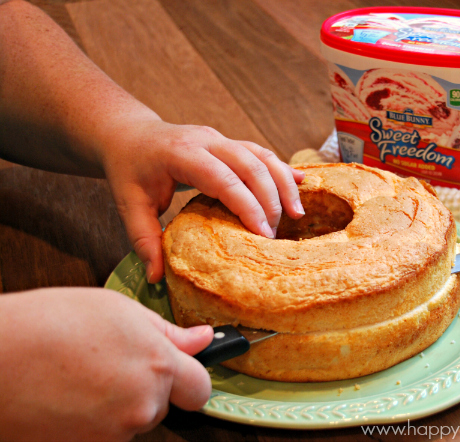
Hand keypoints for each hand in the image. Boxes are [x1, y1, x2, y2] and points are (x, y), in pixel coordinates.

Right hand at [0, 288, 213, 440]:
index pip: (200, 387)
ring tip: (84, 375)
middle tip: (113, 363)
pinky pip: (106, 435)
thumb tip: (202, 340)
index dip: (190, 377)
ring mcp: (115, 433)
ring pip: (133, 419)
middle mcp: (144, 404)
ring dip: (120, 404)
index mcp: (159, 365)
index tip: (180, 369)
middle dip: (148, 387)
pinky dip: (95, 420)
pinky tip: (71, 396)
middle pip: (164, 403)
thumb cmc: (51, 323)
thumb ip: (168, 332)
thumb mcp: (120, 310)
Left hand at [99, 118, 304, 282]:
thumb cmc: (129, 169)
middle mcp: (206, 141)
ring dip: (283, 182)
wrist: (129, 134)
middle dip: (270, 198)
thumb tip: (156, 278)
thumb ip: (143, 240)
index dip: (247, 205)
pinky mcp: (229, 142)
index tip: (262, 234)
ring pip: (261, 155)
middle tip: (276, 234)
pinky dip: (281, 169)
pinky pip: (261, 153)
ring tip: (297, 213)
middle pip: (250, 164)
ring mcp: (220, 139)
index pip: (222, 178)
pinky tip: (301, 182)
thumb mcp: (129, 204)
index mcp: (181, 153)